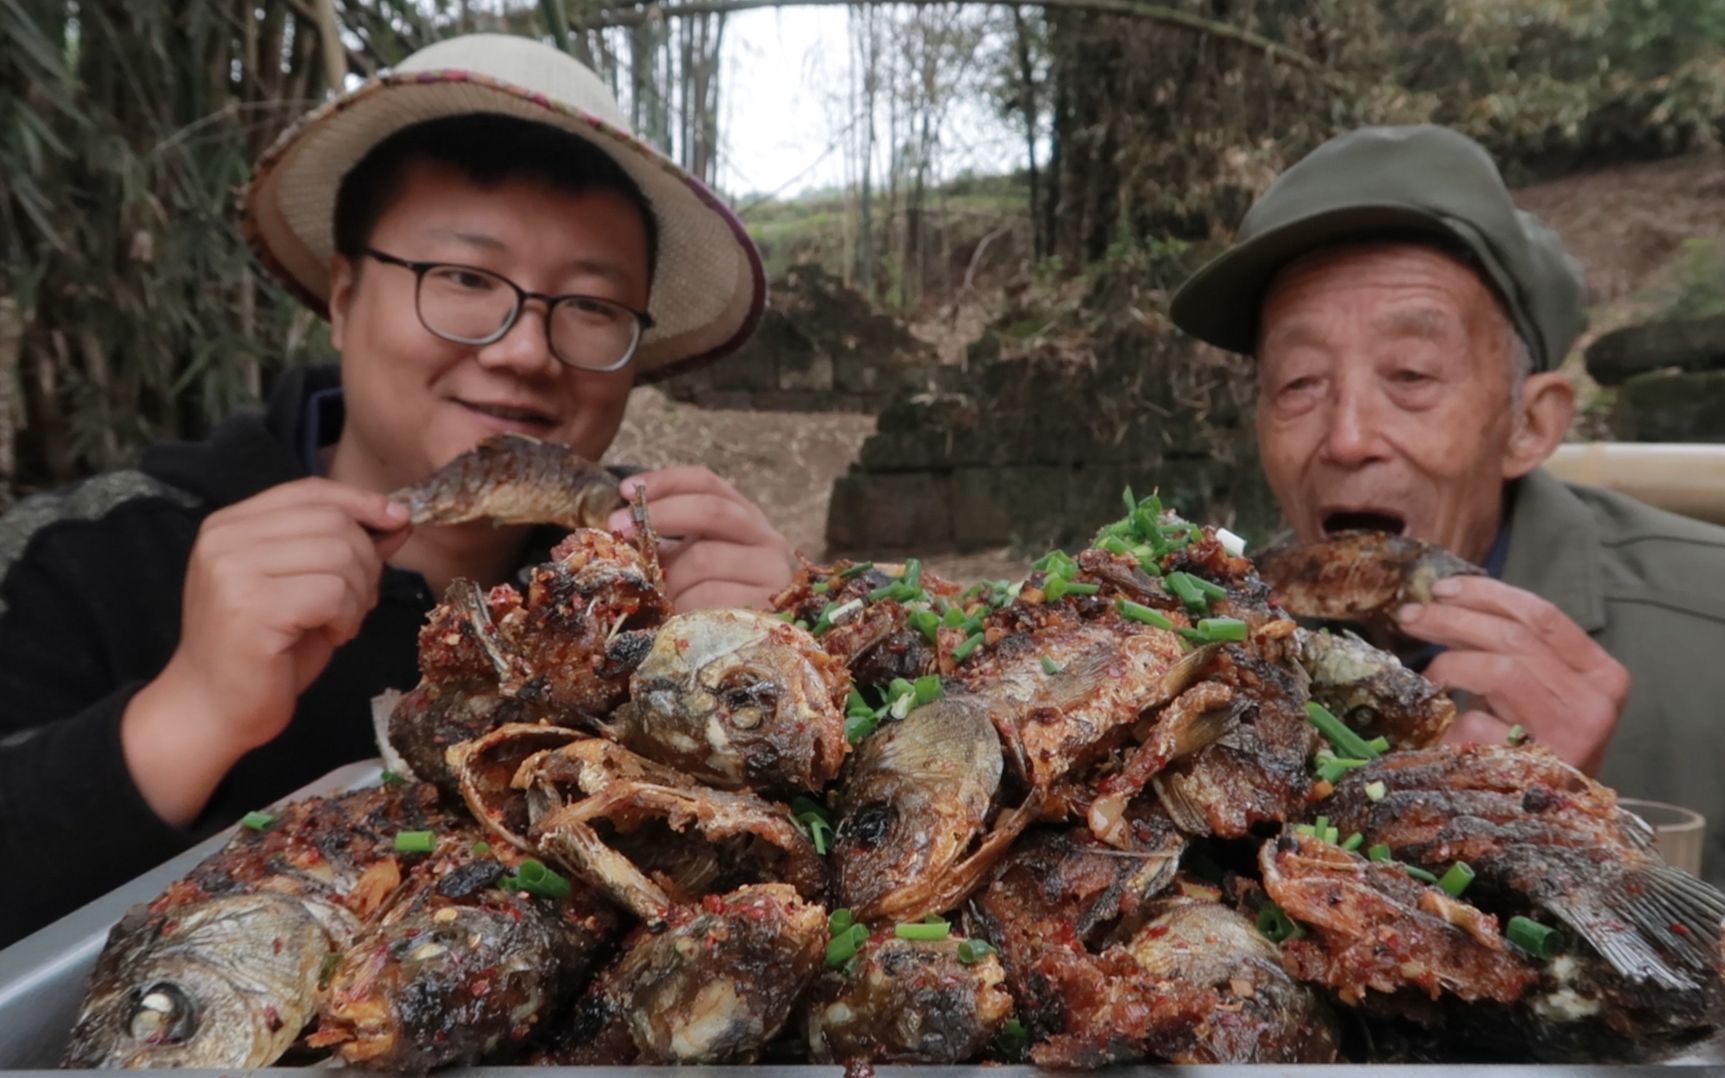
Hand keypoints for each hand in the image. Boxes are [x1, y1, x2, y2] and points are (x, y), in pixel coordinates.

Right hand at [123, 479, 410, 823]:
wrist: (214, 710)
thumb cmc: (265, 651)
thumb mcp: (308, 586)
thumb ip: (344, 549)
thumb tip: (398, 519)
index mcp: (231, 525)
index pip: (310, 491)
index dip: (362, 501)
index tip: (397, 521)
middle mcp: (225, 538)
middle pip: (333, 521)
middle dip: (366, 560)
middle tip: (359, 600)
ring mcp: (233, 570)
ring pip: (339, 555)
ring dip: (358, 594)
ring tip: (340, 622)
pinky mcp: (251, 606)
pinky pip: (333, 592)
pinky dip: (349, 616)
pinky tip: (332, 635)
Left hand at [607, 467, 792, 611]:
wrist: (759, 655)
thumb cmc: (714, 606)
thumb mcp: (691, 565)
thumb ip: (667, 544)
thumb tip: (621, 530)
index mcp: (746, 520)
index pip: (708, 483)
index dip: (666, 481)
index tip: (625, 490)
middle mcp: (767, 539)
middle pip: (711, 511)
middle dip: (659, 516)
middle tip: (618, 530)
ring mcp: (772, 574)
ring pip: (703, 559)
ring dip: (668, 580)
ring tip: (658, 601)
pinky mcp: (768, 608)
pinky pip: (709, 600)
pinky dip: (683, 610)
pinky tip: (678, 621)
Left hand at [1395, 576, 1628, 774]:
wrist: (1548, 822)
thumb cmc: (1536, 747)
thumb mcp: (1535, 692)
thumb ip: (1510, 650)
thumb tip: (1446, 603)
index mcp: (1602, 674)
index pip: (1543, 616)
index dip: (1488, 594)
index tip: (1443, 589)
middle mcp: (1596, 702)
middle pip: (1515, 637)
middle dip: (1453, 618)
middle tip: (1408, 614)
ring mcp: (1571, 735)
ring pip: (1500, 669)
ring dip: (1447, 658)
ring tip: (1420, 662)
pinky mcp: (1537, 766)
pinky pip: (1478, 722)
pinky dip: (1451, 716)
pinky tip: (1439, 721)